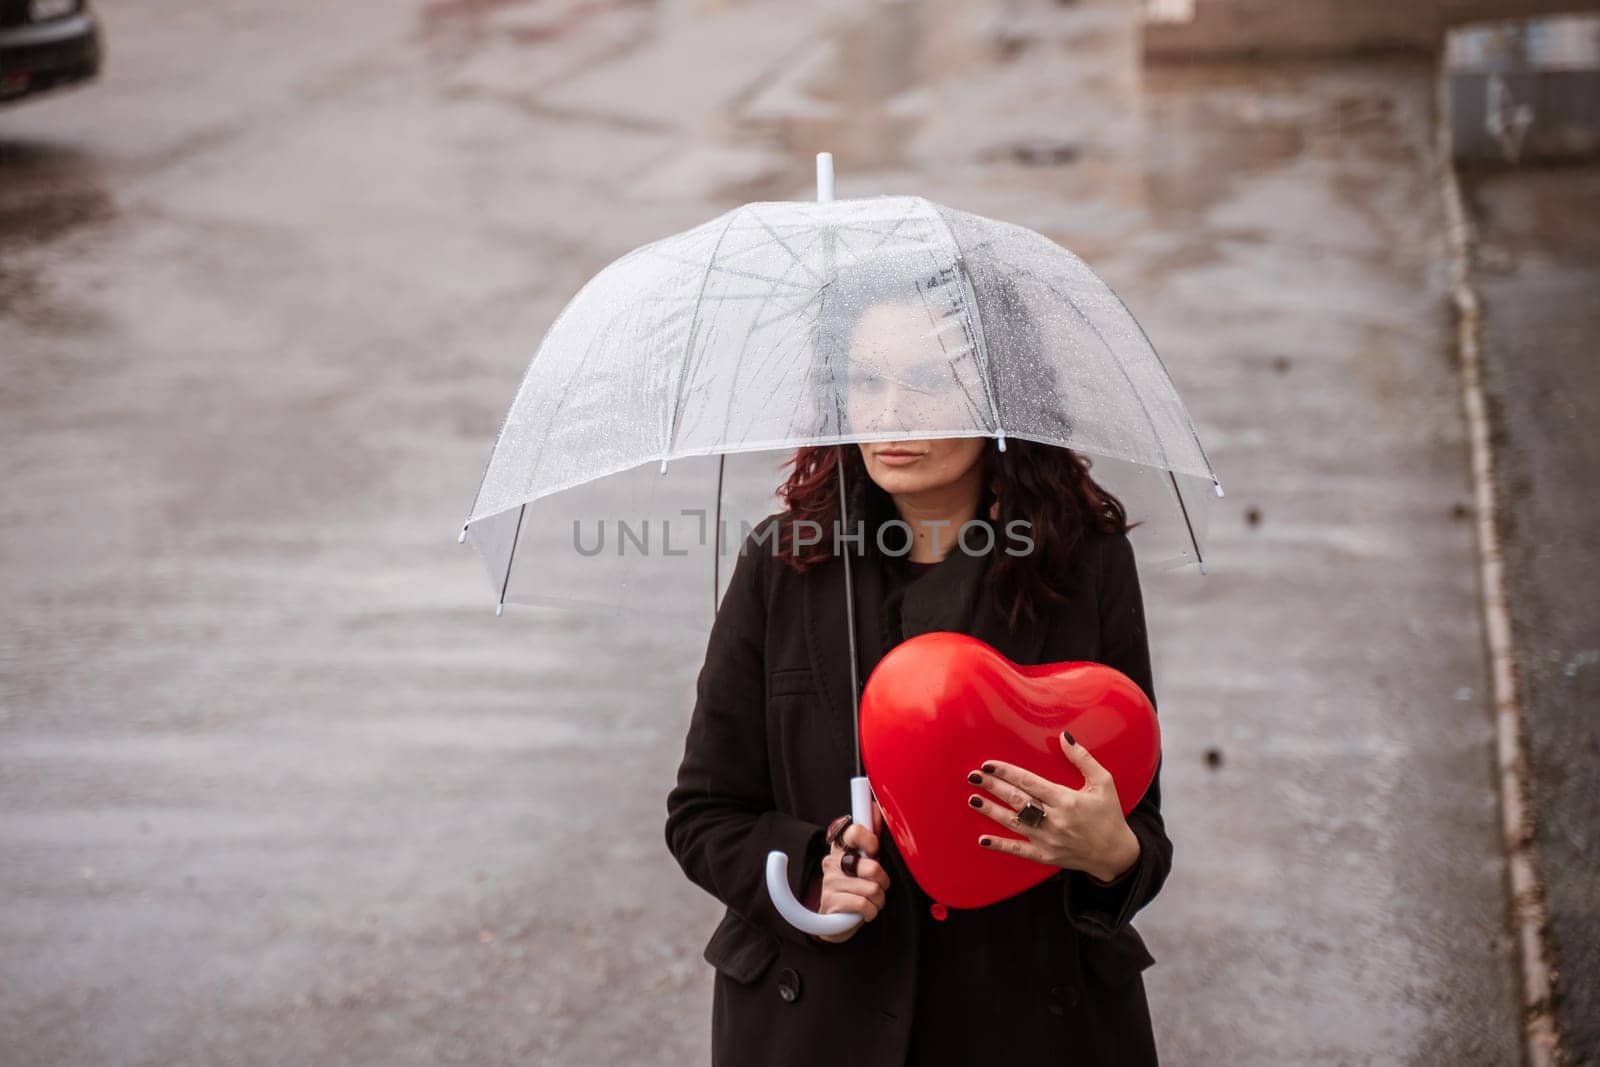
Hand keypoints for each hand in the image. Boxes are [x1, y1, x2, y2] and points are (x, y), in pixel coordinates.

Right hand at [810, 799, 890, 943]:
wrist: (833, 922)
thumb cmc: (853, 887)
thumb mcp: (863, 862)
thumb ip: (870, 837)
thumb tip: (875, 808)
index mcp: (840, 848)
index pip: (854, 831)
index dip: (870, 841)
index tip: (874, 851)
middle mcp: (832, 862)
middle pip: (872, 867)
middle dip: (883, 881)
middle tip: (877, 885)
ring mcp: (830, 882)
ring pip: (872, 889)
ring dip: (878, 900)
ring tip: (870, 900)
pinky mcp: (831, 902)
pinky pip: (864, 905)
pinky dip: (871, 911)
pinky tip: (864, 911)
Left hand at [965, 732, 1140, 883]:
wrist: (1116, 854)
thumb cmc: (1110, 815)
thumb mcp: (1103, 783)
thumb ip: (1082, 759)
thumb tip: (1064, 736)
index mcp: (1066, 800)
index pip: (1030, 782)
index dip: (1007, 772)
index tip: (989, 765)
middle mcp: (1055, 820)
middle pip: (1017, 800)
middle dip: (993, 787)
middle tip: (973, 777)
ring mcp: (1048, 840)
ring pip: (1013, 823)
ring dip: (991, 811)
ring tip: (973, 799)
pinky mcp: (1046, 856)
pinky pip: (1019, 850)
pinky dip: (1000, 846)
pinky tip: (983, 840)